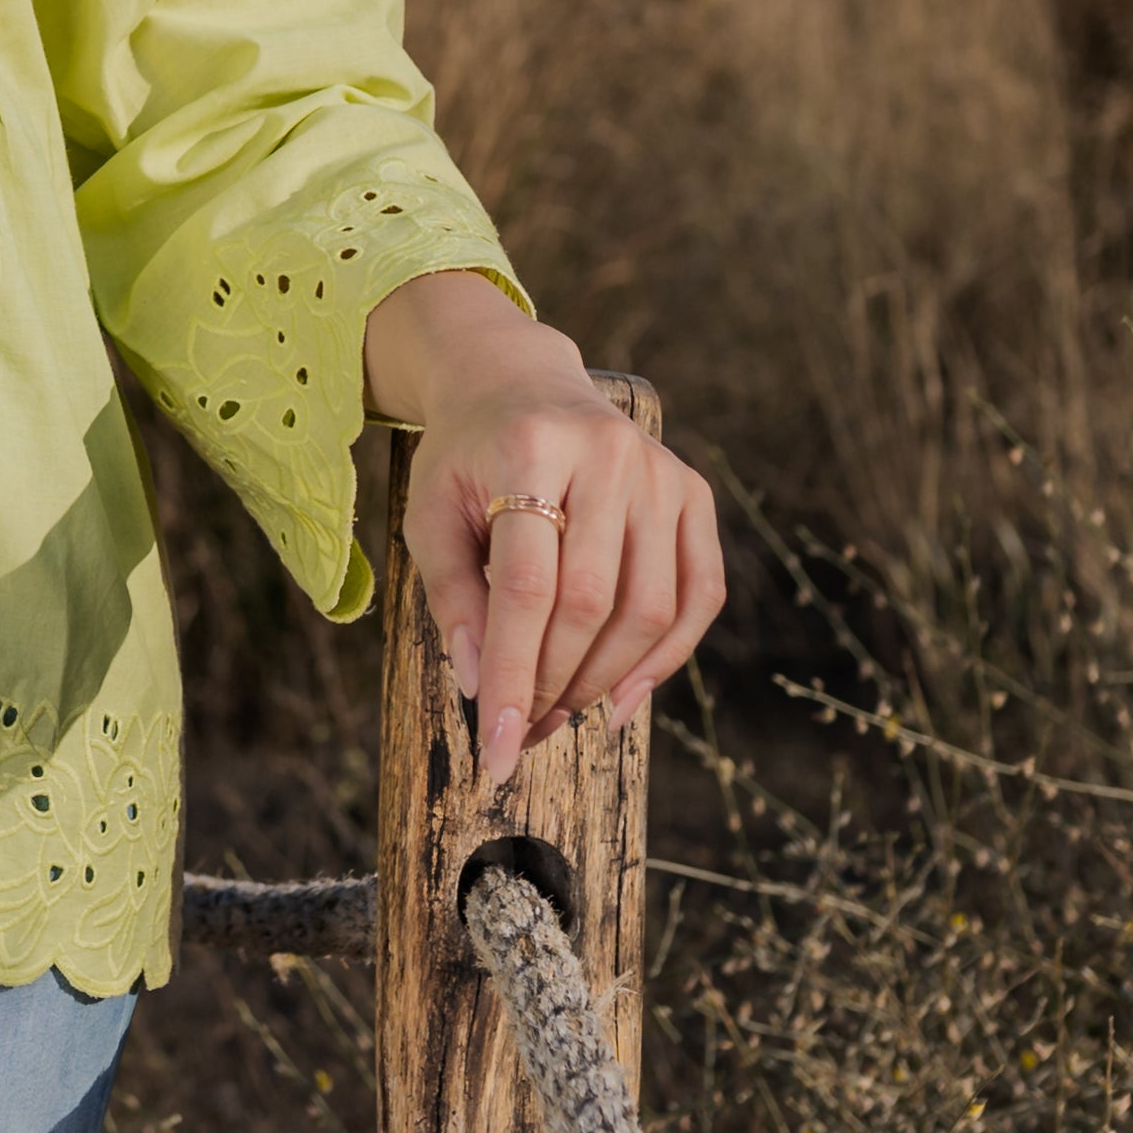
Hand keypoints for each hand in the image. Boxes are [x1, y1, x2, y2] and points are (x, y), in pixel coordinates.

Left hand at [362, 275, 725, 786]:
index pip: (526, 589)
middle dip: (554, 686)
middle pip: (590, 604)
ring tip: (559, 717)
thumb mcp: (432, 513)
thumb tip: (481, 685)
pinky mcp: (694, 490)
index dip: (513, 677)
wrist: (519, 381)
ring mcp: (660, 471)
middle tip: (522, 733)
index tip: (496, 751)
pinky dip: (667, 658)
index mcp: (530, 450)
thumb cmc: (467, 458)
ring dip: (603, 682)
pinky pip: (700, 593)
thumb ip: (452, 595)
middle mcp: (607, 455)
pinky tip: (622, 699)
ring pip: (649, 609)